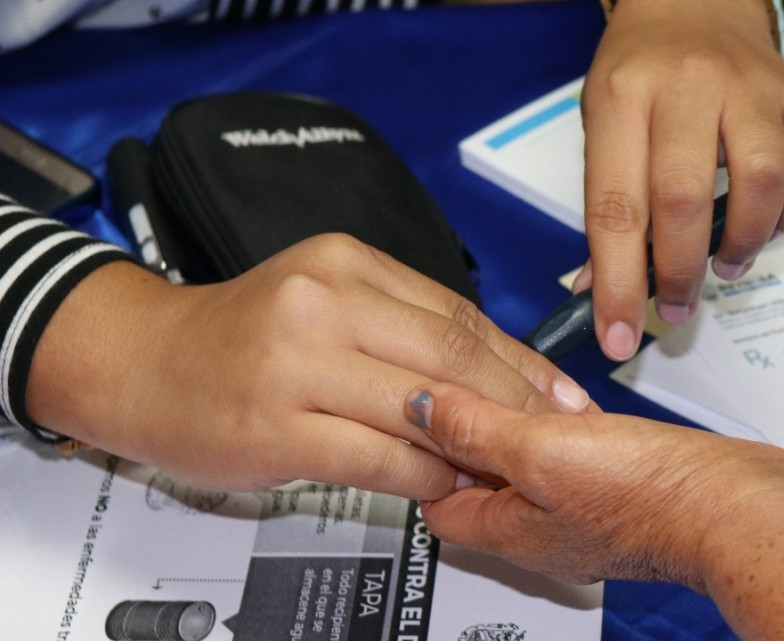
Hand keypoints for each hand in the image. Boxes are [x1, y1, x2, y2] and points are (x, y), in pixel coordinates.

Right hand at [25, 234, 593, 498]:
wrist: (143, 362)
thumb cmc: (242, 339)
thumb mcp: (326, 302)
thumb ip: (404, 327)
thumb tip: (496, 373)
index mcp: (346, 263)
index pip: (460, 315)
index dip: (522, 363)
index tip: (561, 395)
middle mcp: (324, 301)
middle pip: (454, 357)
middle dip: (518, 403)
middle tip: (554, 435)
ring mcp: (298, 363)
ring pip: (424, 408)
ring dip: (476, 444)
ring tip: (505, 465)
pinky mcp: (277, 426)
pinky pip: (380, 458)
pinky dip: (424, 477)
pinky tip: (442, 484)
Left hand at [402, 383, 783, 640]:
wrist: (741, 507)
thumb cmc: (653, 498)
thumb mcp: (543, 452)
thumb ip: (477, 429)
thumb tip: (417, 405)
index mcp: (511, 529)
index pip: (436, 498)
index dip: (418, 452)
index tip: (410, 407)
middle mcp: (543, 525)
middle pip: (480, 478)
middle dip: (464, 432)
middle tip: (454, 383)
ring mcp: (582, 506)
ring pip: (528, 459)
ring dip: (514, 421)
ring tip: (503, 380)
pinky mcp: (619, 482)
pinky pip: (572, 450)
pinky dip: (560, 422)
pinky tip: (566, 396)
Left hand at [581, 0, 783, 359]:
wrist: (692, 2)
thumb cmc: (642, 73)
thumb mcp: (601, 126)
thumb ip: (606, 210)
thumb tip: (605, 295)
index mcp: (623, 97)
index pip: (615, 207)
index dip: (617, 284)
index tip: (619, 335)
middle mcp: (688, 86)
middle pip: (684, 199)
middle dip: (680, 274)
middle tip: (677, 305)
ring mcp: (752, 88)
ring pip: (760, 181)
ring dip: (743, 243)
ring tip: (725, 262)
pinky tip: (772, 221)